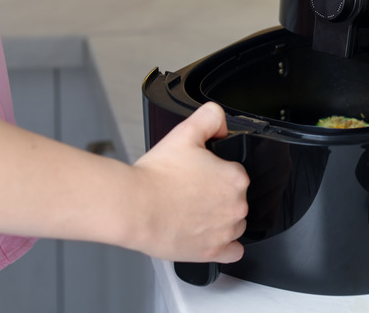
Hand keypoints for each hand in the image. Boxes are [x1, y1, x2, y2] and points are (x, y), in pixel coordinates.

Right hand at [129, 102, 248, 262]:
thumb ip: (210, 117)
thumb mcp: (185, 132)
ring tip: (193, 213)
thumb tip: (221, 122)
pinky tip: (208, 236)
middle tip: (191, 193)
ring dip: (220, 219)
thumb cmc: (155, 176)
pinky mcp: (212, 252)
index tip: (199, 176)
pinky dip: (224, 246)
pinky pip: (233, 251)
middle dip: (217, 196)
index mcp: (235, 178)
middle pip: (235, 199)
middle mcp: (236, 206)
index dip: (215, 173)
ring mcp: (225, 231)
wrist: (133, 206)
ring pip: (234, 224)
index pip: (235, 174)